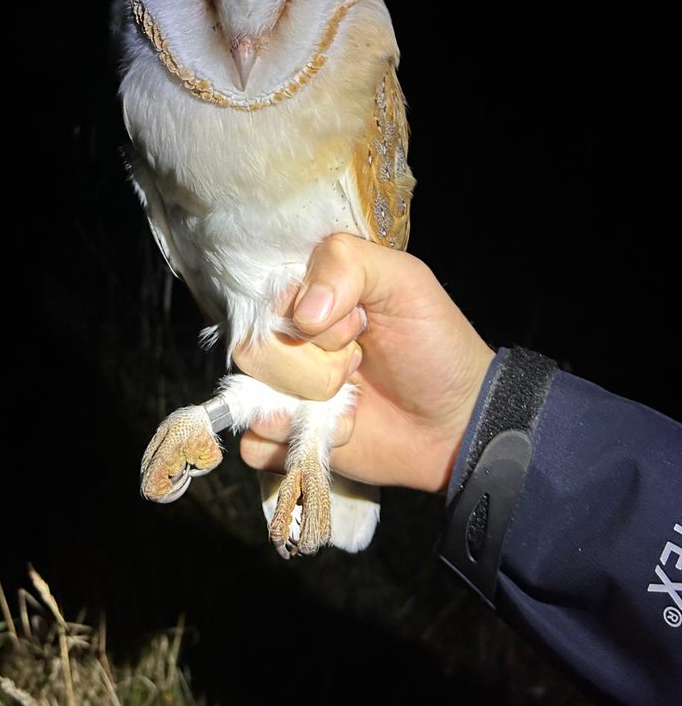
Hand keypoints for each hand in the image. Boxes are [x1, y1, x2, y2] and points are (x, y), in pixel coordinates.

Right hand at [232, 234, 494, 492]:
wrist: (455, 423)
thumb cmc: (433, 343)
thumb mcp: (405, 281)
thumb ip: (349, 263)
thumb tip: (302, 313)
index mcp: (305, 291)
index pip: (263, 292)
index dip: (305, 309)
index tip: (354, 320)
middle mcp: (284, 337)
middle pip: (253, 346)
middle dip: (314, 361)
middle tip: (359, 360)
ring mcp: (280, 388)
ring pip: (249, 393)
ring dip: (309, 401)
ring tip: (350, 396)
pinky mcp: (282, 436)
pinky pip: (253, 442)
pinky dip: (292, 442)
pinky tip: (337, 431)